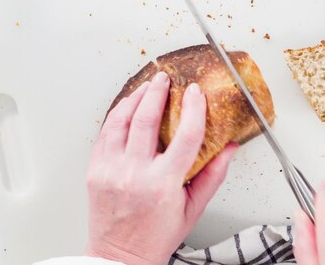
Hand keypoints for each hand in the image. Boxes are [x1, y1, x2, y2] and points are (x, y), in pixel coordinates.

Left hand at [85, 71, 238, 264]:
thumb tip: (228, 148)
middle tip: (166, 79)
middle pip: (146, 119)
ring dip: (134, 98)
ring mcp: (111, 170)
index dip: (194, 109)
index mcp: (163, 183)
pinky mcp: (95, 170)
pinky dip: (116, 115)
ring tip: (145, 87)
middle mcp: (135, 173)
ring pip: (121, 121)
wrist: (119, 256)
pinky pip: (104, 133)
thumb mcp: (192, 209)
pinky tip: (125, 107)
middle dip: (157, 92)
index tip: (196, 94)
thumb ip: (212, 176)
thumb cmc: (156, 236)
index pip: (186, 136)